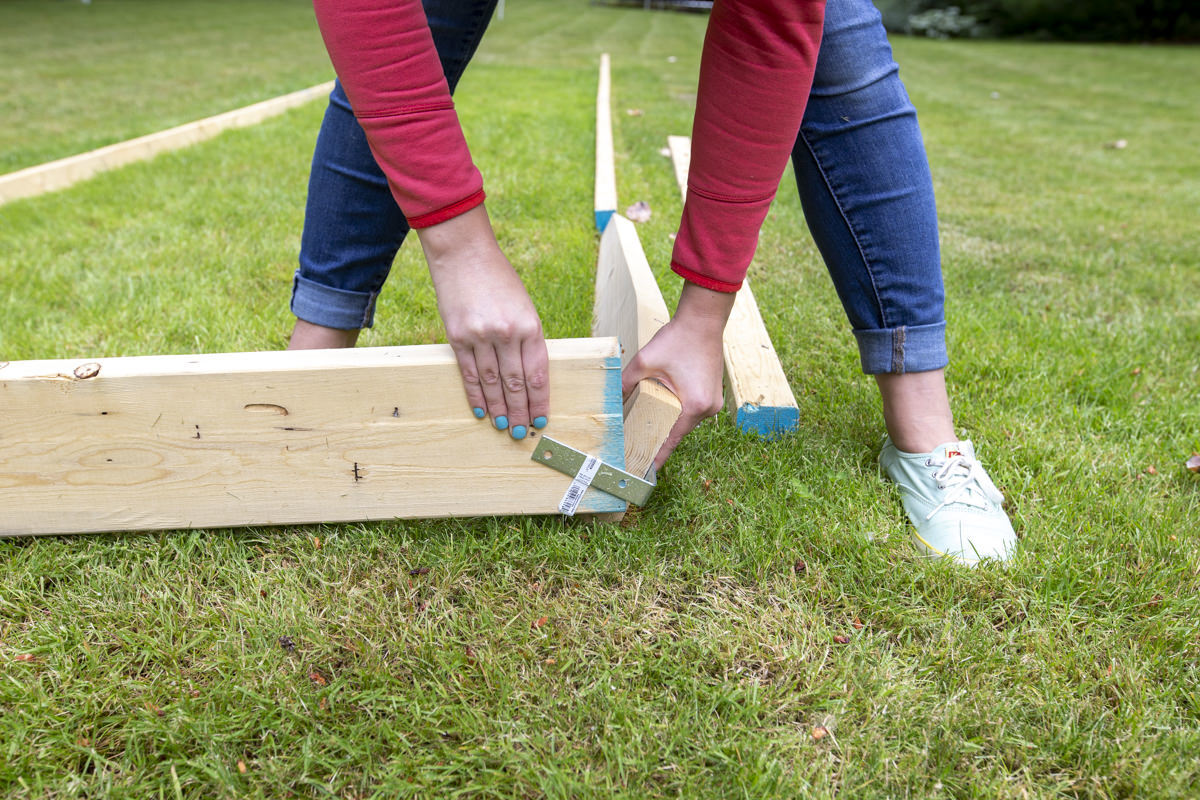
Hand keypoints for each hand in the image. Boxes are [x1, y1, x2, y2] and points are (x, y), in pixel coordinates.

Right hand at [417, 205, 548, 438]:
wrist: (464, 255)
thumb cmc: (499, 280)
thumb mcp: (524, 307)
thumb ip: (528, 339)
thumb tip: (529, 376)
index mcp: (530, 326)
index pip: (538, 374)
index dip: (540, 400)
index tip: (542, 418)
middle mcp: (507, 334)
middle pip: (516, 384)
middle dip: (521, 411)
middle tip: (524, 433)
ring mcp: (480, 337)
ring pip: (493, 384)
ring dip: (499, 409)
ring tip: (505, 427)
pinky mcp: (457, 337)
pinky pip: (470, 374)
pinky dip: (476, 395)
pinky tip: (482, 411)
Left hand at [622, 281, 735, 469]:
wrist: (703, 319)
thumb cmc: (677, 338)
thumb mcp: (644, 362)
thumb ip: (626, 384)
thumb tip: (612, 402)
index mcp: (693, 406)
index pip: (672, 441)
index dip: (657, 457)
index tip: (645, 471)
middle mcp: (708, 409)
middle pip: (678, 432)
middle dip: (658, 438)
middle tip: (637, 448)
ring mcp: (713, 402)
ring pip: (685, 421)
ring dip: (668, 422)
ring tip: (647, 428)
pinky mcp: (712, 394)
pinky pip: (691, 410)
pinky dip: (677, 411)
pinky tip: (663, 409)